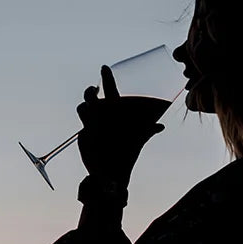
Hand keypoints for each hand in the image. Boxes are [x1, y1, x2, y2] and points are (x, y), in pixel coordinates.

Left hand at [76, 65, 164, 185]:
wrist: (109, 175)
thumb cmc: (126, 155)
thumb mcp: (138, 141)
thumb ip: (148, 131)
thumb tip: (160, 127)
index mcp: (114, 113)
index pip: (110, 89)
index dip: (106, 77)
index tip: (103, 67)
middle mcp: (99, 117)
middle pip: (90, 97)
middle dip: (90, 92)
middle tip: (93, 89)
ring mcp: (88, 126)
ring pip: (82, 109)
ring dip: (86, 106)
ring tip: (90, 106)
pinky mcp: (81, 136)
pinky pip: (83, 128)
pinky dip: (88, 127)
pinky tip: (93, 131)